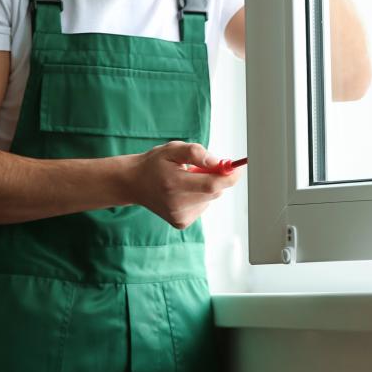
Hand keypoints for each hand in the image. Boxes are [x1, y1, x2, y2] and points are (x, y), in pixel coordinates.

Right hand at [128, 140, 243, 229]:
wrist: (133, 183)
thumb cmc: (155, 163)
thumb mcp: (172, 149)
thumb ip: (196, 152)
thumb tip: (217, 162)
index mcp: (174, 184)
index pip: (212, 185)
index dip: (229, 177)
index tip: (237, 168)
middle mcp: (177, 204)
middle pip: (214, 191)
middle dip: (215, 177)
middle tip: (199, 167)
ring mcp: (179, 216)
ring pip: (210, 199)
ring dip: (205, 187)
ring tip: (185, 179)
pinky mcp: (180, 223)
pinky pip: (202, 206)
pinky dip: (199, 197)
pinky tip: (182, 191)